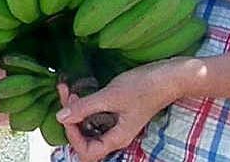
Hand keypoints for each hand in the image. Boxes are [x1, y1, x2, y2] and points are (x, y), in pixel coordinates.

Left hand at [56, 62, 177, 161]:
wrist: (169, 76)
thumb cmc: (144, 87)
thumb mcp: (111, 96)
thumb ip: (85, 107)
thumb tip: (60, 117)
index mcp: (117, 138)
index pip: (86, 151)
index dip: (72, 134)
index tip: (68, 112)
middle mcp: (116, 135)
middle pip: (85, 139)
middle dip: (71, 119)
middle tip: (66, 94)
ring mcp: (117, 124)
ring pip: (88, 126)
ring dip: (76, 110)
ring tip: (69, 90)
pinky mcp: (117, 112)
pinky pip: (95, 116)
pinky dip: (85, 105)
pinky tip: (80, 91)